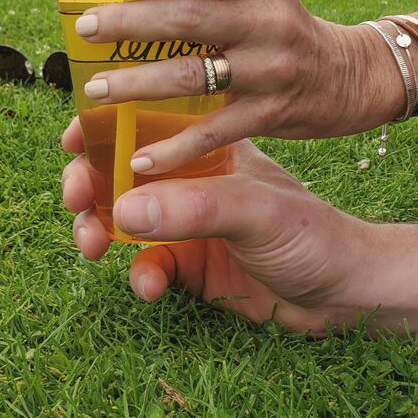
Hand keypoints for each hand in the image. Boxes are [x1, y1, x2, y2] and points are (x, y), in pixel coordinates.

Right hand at [60, 117, 417, 335]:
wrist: (345, 294)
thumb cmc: (314, 233)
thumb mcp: (256, 210)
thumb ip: (193, 208)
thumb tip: (121, 210)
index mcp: (211, 148)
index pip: (150, 123)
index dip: (106, 127)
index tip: (73, 138)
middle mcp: (194, 180)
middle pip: (125, 172)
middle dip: (89, 183)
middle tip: (73, 200)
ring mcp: (189, 223)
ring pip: (125, 220)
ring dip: (99, 230)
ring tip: (89, 245)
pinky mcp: (191, 264)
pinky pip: (148, 265)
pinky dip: (140, 274)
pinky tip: (149, 286)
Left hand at [75, 0, 401, 174]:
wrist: (350, 77)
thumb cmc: (288, 33)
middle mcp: (270, 21)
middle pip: (189, 18)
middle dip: (129, 24)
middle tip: (87, 31)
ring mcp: (272, 69)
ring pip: (192, 75)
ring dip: (137, 83)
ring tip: (97, 91)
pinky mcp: (272, 113)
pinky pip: (215, 132)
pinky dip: (175, 148)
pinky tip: (141, 160)